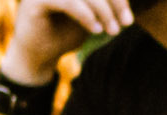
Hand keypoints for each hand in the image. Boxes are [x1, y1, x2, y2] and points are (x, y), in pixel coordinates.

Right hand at [4, 0, 126, 80]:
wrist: (37, 56)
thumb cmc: (63, 34)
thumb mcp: (91, 17)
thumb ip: (106, 5)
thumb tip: (126, 0)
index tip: (128, 18)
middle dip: (115, 2)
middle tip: (126, 23)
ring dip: (103, 11)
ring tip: (113, 30)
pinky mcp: (37, 0)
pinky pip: (68, 2)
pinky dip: (85, 15)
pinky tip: (96, 29)